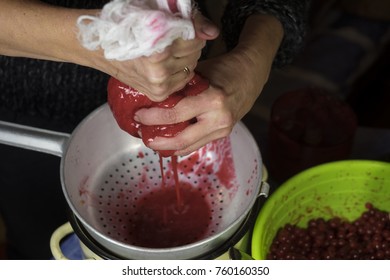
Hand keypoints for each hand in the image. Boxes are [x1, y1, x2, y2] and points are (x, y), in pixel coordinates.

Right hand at [0, 1, 218, 100]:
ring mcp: (158, 84)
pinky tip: (164, 64)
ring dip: (183, 58)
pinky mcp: (157, 94)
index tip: (177, 26)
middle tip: (169, 38)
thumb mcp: (152, 11)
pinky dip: (178, 71)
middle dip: (187, 42)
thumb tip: (213, 32)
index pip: (195, 37)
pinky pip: (182, 80)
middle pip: (195, 53)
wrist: (95, 46)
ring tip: (165, 51)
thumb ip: (188, 19)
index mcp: (158, 46)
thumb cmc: (122, 24)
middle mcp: (160, 70)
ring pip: (190, 67)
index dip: (189, 28)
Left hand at [134, 14, 283, 154]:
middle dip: (159, 141)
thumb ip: (179, 86)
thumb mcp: (199, 72)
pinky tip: (169, 142)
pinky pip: (198, 144)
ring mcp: (222, 130)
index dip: (153, 117)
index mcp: (212, 100)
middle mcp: (219, 119)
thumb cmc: (223, 68)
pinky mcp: (222, 134)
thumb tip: (151, 95)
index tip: (138, 116)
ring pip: (190, 147)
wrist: (251, 74)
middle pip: (182, 140)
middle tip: (143, 136)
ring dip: (168, 147)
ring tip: (152, 141)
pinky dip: (182, 145)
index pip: (176, 114)